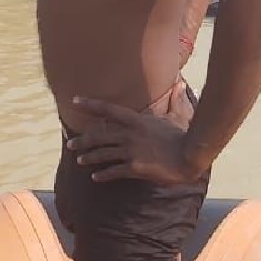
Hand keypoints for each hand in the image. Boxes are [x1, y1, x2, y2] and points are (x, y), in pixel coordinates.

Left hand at [65, 84, 203, 184]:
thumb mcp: (178, 116)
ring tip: (80, 161)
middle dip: (83, 141)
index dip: (90, 104)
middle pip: (99, 136)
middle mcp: (129, 134)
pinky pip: (114, 171)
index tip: (74, 101)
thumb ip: (175, 100)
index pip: (108, 109)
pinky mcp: (135, 168)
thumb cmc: (184, 136)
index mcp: (136, 120)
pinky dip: (103, 175)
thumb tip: (181, 84)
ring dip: (89, 158)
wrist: (190, 157)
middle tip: (70, 144)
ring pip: (103, 154)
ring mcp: (131, 151)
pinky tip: (96, 177)